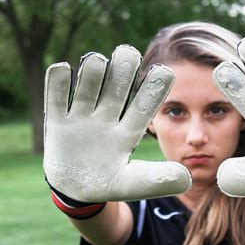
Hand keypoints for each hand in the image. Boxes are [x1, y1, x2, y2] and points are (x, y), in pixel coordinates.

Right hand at [43, 45, 190, 202]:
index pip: (143, 108)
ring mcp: (82, 118)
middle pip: (115, 91)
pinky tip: (62, 68)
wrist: (78, 191)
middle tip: (129, 53)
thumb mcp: (135, 184)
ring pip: (88, 90)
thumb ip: (160, 180)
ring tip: (97, 60)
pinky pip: (56, 99)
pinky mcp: (57, 122)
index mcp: (128, 132)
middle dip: (122, 73)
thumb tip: (187, 178)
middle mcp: (107, 119)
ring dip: (92, 75)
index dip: (153, 91)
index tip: (166, 72)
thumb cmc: (110, 184)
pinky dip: (57, 84)